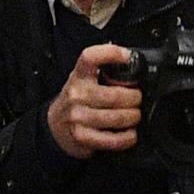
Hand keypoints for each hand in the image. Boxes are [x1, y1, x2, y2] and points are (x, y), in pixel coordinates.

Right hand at [45, 43, 143, 158]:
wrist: (55, 126)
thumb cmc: (77, 100)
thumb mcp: (84, 80)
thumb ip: (104, 73)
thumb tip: (133, 68)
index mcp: (79, 75)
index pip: (90, 57)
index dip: (111, 54)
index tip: (128, 57)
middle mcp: (76, 94)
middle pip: (115, 95)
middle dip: (135, 98)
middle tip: (137, 99)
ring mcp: (78, 116)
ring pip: (117, 117)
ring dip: (133, 117)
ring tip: (135, 116)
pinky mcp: (82, 137)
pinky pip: (113, 139)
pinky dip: (128, 137)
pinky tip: (130, 134)